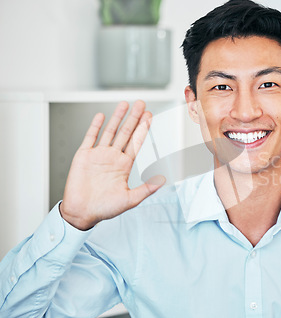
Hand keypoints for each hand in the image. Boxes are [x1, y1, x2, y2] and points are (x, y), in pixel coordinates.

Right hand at [60, 100, 165, 229]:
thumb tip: (162, 180)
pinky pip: (90, 137)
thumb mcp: (130, 200)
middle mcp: (112, 157)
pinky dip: (95, 126)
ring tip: (124, 104)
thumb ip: (146, 189)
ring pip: (110, 131)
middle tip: (141, 104)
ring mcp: (98, 155)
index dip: (143, 129)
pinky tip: (101, 116)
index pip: (136, 143)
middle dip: (134, 118)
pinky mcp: (84, 156)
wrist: (82, 213)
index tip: (150, 117)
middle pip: (126, 133)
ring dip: (117, 118)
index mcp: (124, 166)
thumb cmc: (104, 208)